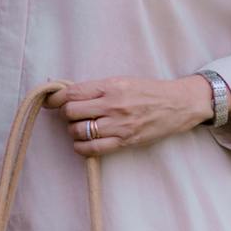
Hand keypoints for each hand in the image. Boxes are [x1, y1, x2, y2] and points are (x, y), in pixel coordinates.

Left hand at [43, 76, 213, 156]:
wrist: (178, 104)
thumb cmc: (148, 91)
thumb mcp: (121, 81)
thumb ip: (96, 88)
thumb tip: (67, 93)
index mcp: (110, 86)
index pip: (71, 93)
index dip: (56, 98)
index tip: (52, 102)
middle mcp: (112, 105)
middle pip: (71, 112)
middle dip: (67, 114)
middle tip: (73, 115)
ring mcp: (119, 125)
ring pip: (79, 131)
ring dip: (74, 131)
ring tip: (80, 128)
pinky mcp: (125, 141)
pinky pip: (93, 149)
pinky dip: (81, 147)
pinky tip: (83, 143)